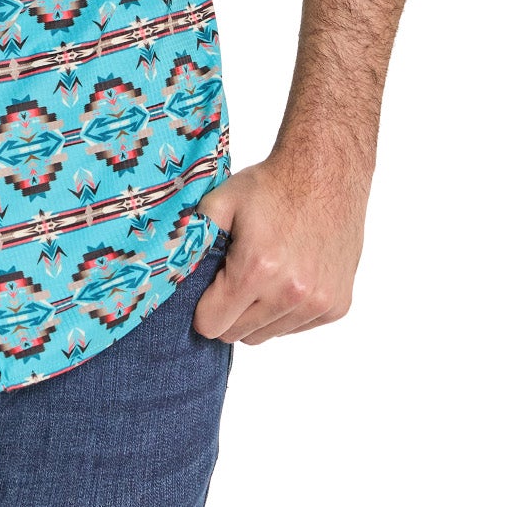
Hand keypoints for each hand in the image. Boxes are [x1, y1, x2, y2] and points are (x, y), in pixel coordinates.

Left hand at [190, 153, 367, 345]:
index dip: (204, 308)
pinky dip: (288, 309)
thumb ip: (191, 238)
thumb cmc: (272, 185)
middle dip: (231, 311)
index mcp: (256, 270)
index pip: (212, 325)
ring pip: (269, 334)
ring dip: (261, 312)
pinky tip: (291, 273)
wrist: (326, 172)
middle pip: (240, 335)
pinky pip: (297, 327)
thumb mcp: (221, 200)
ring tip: (266, 271)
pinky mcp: (337, 306)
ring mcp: (317, 303)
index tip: (209, 288)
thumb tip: (169, 271)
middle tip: (236, 276)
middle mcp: (290, 293)